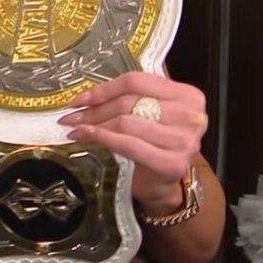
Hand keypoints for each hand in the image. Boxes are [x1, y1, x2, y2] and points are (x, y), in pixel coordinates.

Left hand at [59, 71, 206, 210]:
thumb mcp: (148, 113)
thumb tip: (86, 97)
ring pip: (126, 122)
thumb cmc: (154, 143)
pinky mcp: (172, 162)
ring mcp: (184, 140)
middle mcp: (190, 116)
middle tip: (73, 116)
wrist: (163, 181)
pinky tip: (87, 136)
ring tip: (77, 128)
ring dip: (95, 125)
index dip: (104, 89)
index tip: (81, 98)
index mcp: (187, 95)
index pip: (137, 81)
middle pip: (129, 102)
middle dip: (95, 110)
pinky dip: (102, 138)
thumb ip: (127, 99)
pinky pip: (128, 144)